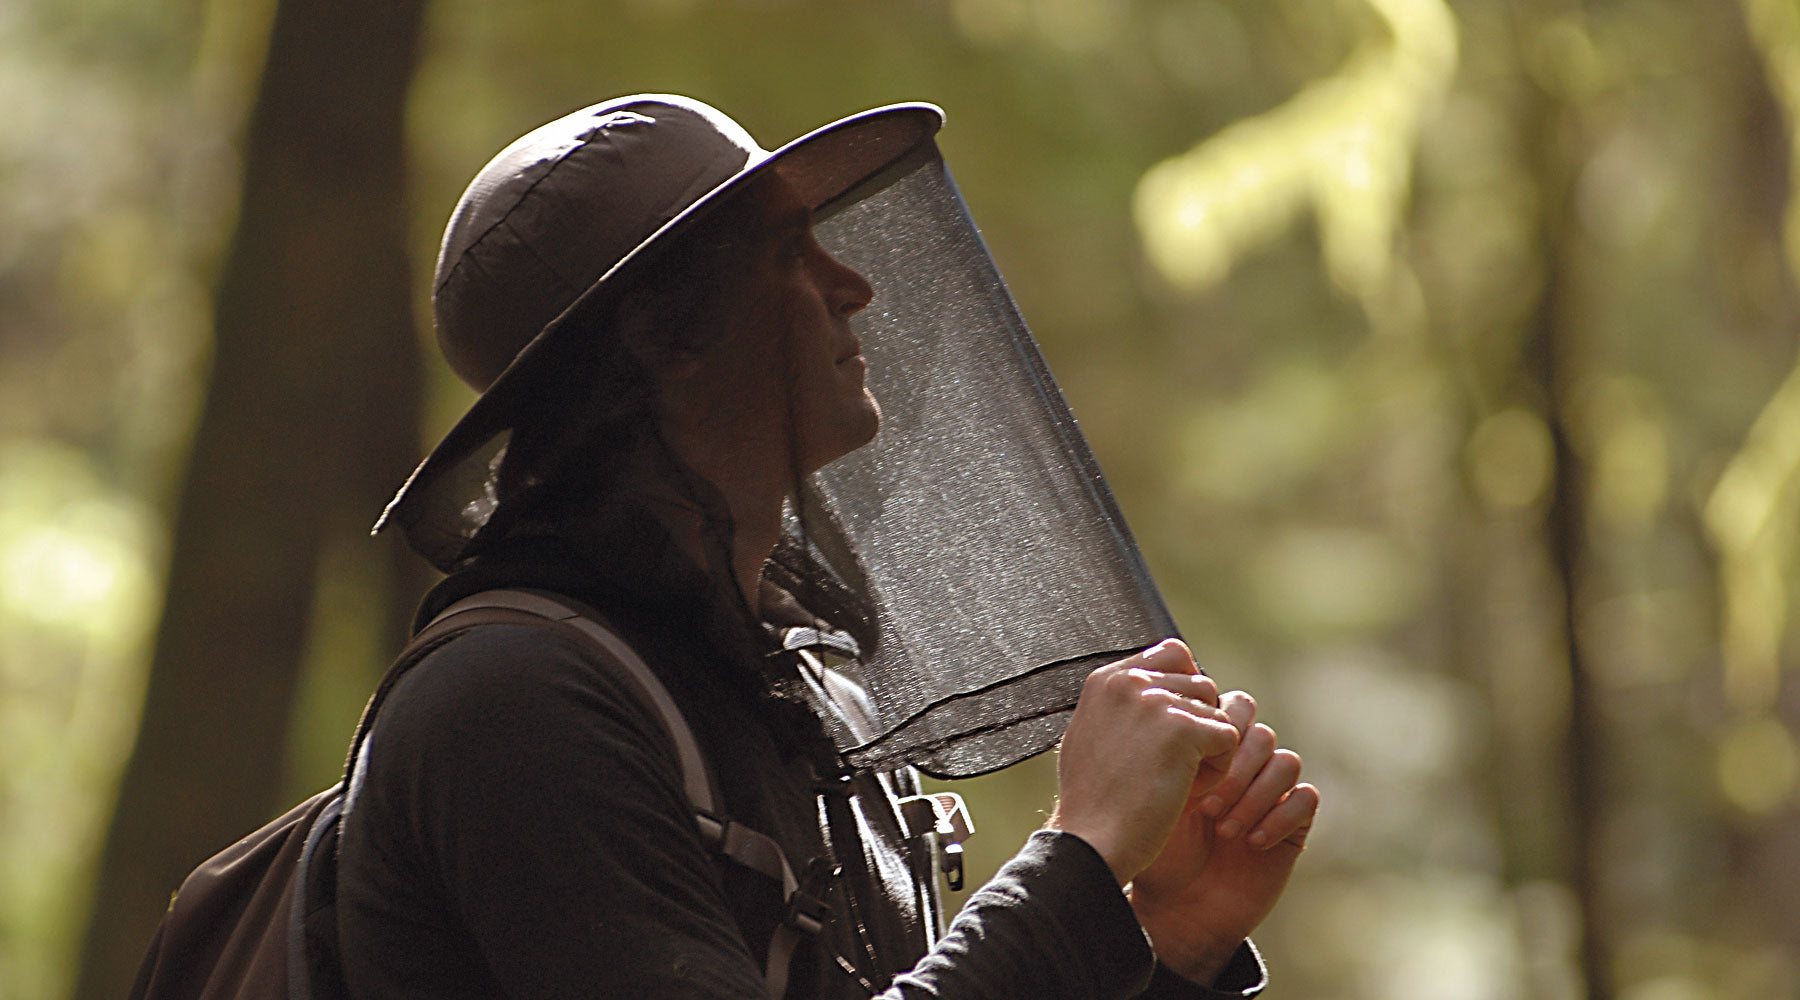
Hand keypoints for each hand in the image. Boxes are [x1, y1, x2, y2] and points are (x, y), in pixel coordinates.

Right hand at [1046, 639, 1240, 885]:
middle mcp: (1129, 680)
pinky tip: (1188, 789)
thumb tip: (1157, 683)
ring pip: (1217, 709)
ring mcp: (1155, 701)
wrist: (1092, 842)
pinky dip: (1219, 769)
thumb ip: (1122, 704)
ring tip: (1178, 778)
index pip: (1172, 653)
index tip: (1174, 730)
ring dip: (1209, 746)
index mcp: (1105, 679)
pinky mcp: (1182, 728)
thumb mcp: (1093, 735)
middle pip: (1200, 682)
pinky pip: (1229, 736)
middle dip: (1199, 722)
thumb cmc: (1093, 802)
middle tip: (1174, 763)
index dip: (1185, 691)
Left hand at [1128, 707, 1317, 983]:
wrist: (1178, 908)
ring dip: (1255, 794)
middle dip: (1236, 767)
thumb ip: (1171, 752)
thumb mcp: (1155, 798)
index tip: (1190, 769)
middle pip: (1261, 733)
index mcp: (1210, 750)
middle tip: (1206, 806)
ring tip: (1224, 829)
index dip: (1220, 732)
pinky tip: (1251, 843)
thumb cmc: (1158, 852)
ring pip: (1286, 761)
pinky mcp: (1293, 825)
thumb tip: (1180, 711)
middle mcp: (1243, 767)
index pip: (1234, 708)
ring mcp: (1269, 794)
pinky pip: (1306, 798)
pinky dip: (1280, 817)